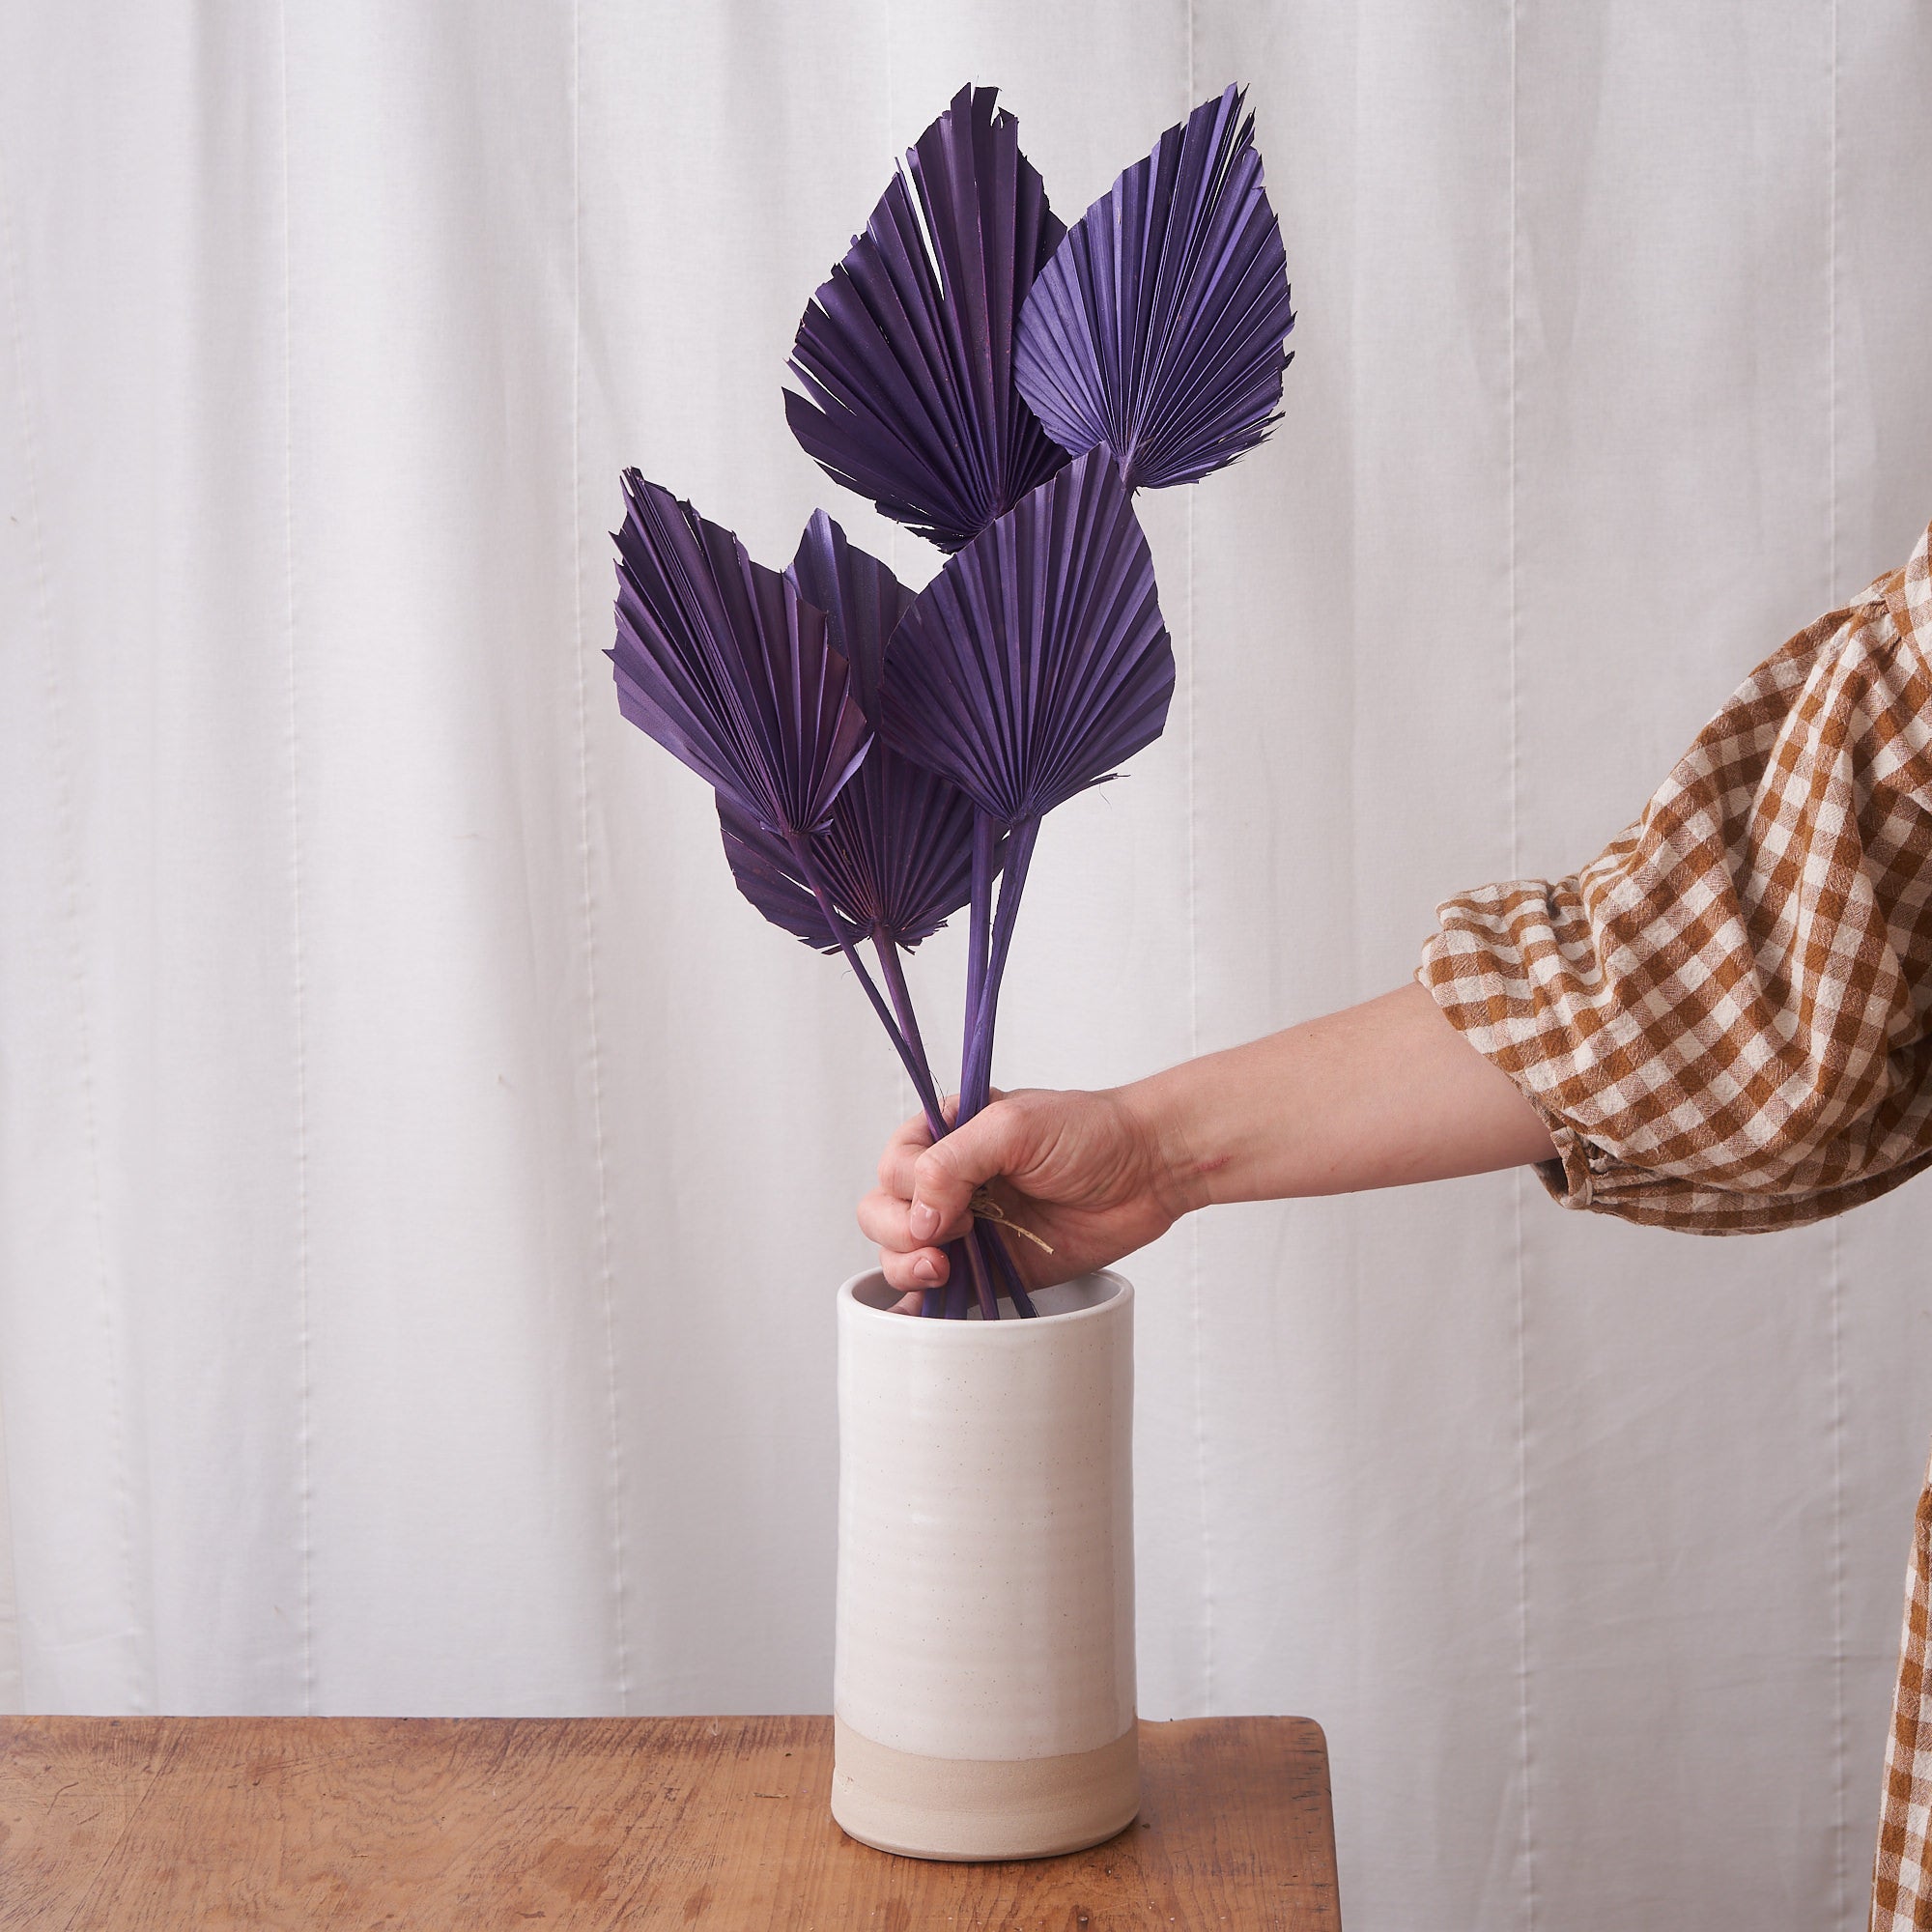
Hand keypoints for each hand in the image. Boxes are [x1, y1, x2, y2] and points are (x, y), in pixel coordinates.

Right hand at [855, 1086, 1189, 1314]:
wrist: (1147, 1169)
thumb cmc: (1089, 1131)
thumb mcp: (1014, 1126)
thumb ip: (953, 1163)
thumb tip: (920, 1218)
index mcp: (946, 1135)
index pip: (893, 1168)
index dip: (910, 1190)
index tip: (954, 1204)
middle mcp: (948, 1181)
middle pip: (882, 1213)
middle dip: (900, 1232)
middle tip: (949, 1240)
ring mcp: (967, 1228)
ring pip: (900, 1254)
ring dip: (907, 1267)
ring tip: (945, 1270)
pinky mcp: (990, 1269)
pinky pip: (938, 1293)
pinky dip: (919, 1305)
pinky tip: (921, 1311)